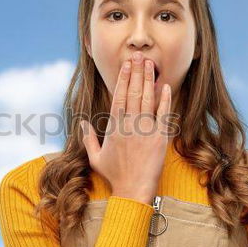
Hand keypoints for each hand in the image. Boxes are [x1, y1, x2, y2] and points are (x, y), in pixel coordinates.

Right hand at [80, 51, 172, 204]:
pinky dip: (164, 100)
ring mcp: (145, 130)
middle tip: (139, 55)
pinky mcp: (159, 138)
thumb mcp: (95, 157)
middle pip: (133, 92)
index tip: (126, 64)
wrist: (133, 190)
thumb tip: (83, 124)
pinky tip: (164, 86)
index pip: (118, 96)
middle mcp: (129, 125)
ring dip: (148, 80)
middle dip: (136, 72)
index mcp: (114, 127)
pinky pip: (162, 115)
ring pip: (147, 99)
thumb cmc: (114, 175)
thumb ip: (88, 139)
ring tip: (149, 64)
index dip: (123, 78)